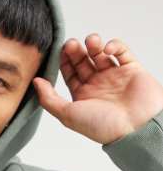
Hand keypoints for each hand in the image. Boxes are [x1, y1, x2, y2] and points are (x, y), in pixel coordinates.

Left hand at [32, 34, 162, 144]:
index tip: (60, 50)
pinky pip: (121, 52)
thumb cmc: (101, 126)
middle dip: (76, 50)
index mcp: (82, 96)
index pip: (70, 73)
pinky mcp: (131, 69)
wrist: (134, 128)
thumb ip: (49, 99)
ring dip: (94, 45)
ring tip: (90, 42)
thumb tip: (36, 82)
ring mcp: (114, 76)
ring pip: (101, 54)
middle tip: (71, 44)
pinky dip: (114, 46)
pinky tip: (107, 49)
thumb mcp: (67, 115)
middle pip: (84, 61)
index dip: (64, 60)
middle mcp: (98, 85)